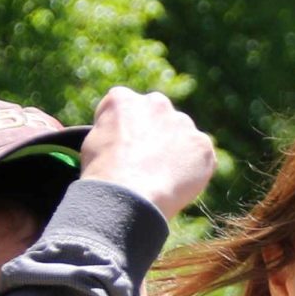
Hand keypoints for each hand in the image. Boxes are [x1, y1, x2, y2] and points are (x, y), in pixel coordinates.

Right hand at [82, 86, 214, 221]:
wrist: (129, 196)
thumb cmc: (104, 175)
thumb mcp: (93, 144)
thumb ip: (112, 131)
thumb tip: (122, 138)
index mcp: (122, 99)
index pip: (125, 108)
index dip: (125, 132)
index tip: (123, 151)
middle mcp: (155, 102)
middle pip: (158, 117)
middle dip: (155, 136)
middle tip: (147, 165)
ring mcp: (182, 122)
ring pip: (182, 136)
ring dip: (176, 152)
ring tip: (161, 180)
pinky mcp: (202, 144)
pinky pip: (201, 157)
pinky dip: (194, 171)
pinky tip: (177, 186)